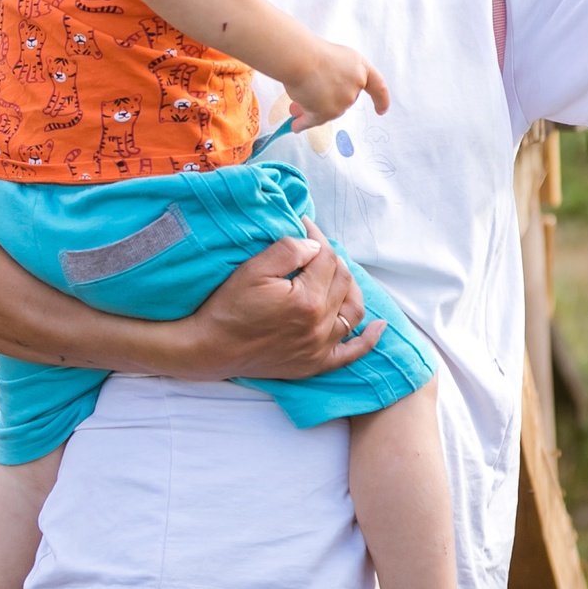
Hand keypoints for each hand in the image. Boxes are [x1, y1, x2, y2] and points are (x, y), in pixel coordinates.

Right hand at [174, 222, 379, 379]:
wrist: (209, 349)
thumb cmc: (227, 307)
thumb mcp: (253, 269)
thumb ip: (289, 251)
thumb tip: (316, 245)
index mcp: (308, 300)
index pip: (326, 258)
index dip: (317, 237)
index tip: (304, 225)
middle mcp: (320, 326)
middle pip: (342, 280)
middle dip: (331, 258)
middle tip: (314, 247)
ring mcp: (320, 347)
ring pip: (353, 310)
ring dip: (350, 288)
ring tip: (339, 273)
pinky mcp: (314, 364)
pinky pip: (351, 353)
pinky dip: (368, 339)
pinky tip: (379, 326)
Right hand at [283, 42, 391, 128]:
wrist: (299, 57)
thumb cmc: (311, 51)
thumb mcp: (333, 60)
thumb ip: (336, 77)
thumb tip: (318, 97)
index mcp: (360, 69)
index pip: (377, 87)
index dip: (381, 100)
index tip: (382, 110)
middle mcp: (355, 87)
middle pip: (343, 99)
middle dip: (325, 100)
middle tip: (308, 96)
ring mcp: (342, 102)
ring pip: (326, 110)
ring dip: (310, 108)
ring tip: (294, 107)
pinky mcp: (326, 113)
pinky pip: (313, 121)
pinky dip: (303, 123)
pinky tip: (296, 125)